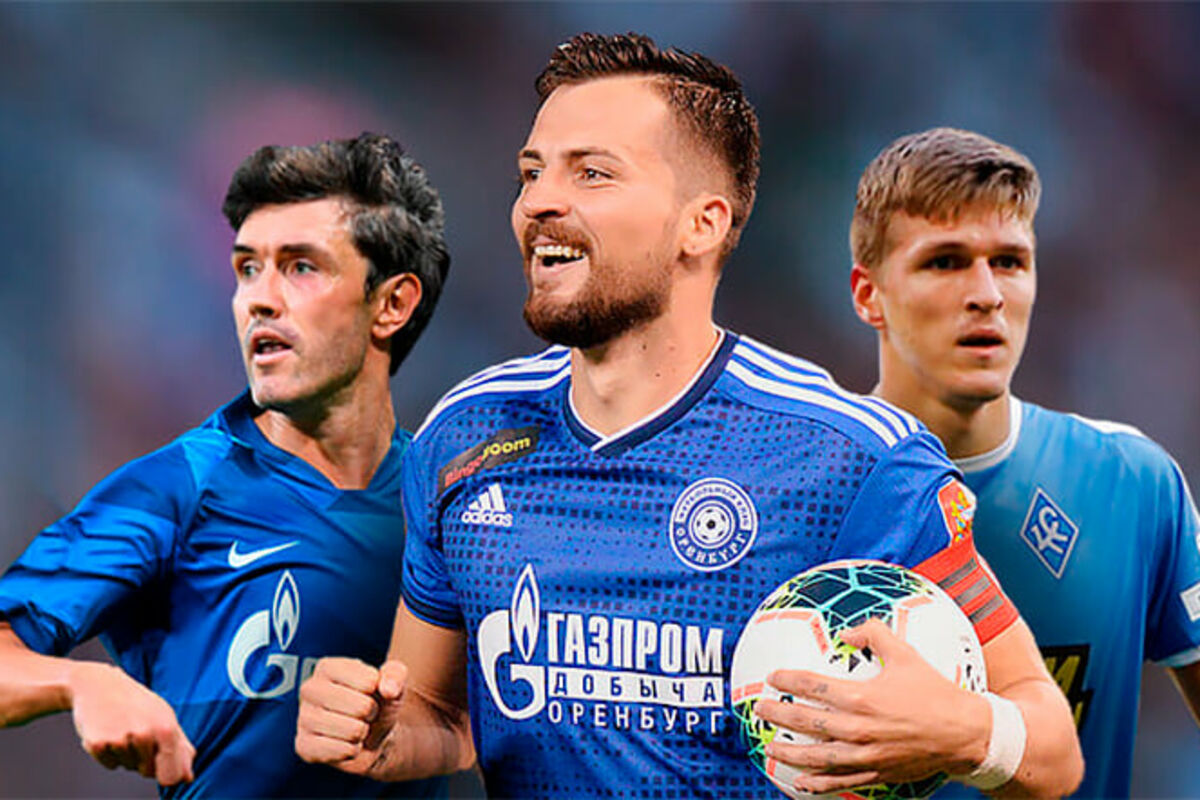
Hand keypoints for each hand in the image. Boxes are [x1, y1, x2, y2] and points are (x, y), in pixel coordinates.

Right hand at [67, 662, 194, 784]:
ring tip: (122, 728)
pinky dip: (109, 754)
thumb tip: (188, 777)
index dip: (168, 776)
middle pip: (148, 772)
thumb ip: (180, 747)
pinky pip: (109, 765)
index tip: (164, 770)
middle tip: (138, 734)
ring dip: (126, 754)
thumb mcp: (164, 717)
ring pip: (128, 767)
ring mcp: (120, 739)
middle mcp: (145, 734)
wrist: (98, 685)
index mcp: (166, 728)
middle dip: (145, 760)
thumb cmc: (136, 703)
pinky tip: (108, 731)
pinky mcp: (97, 743)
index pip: (171, 775)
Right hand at [296, 656, 406, 775]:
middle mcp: (310, 689)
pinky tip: (346, 742)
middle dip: (371, 713)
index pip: (368, 681)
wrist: (371, 734)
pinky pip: (341, 751)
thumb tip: (388, 689)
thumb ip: (396, 674)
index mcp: (328, 667)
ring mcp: (304, 718)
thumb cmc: (377, 701)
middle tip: (364, 712)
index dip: (378, 691)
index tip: (370, 690)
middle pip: (361, 707)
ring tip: (355, 726)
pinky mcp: (304, 745)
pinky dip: (352, 750)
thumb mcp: (393, 681)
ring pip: (352, 731)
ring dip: (362, 732)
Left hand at [753, 618, 988, 794]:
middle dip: (778, 714)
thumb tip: (847, 632)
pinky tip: (802, 782)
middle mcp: (858, 729)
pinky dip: (818, 783)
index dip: (788, 680)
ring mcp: (866, 756)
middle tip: (760, 709)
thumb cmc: (935, 692)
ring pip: (817, 757)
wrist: (966, 734)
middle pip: (806, 722)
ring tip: (770, 747)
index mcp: (862, 697)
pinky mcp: (877, 774)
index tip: (772, 677)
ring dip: (789, 752)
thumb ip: (874, 634)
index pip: (813, 687)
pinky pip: (841, 781)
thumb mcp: (906, 654)